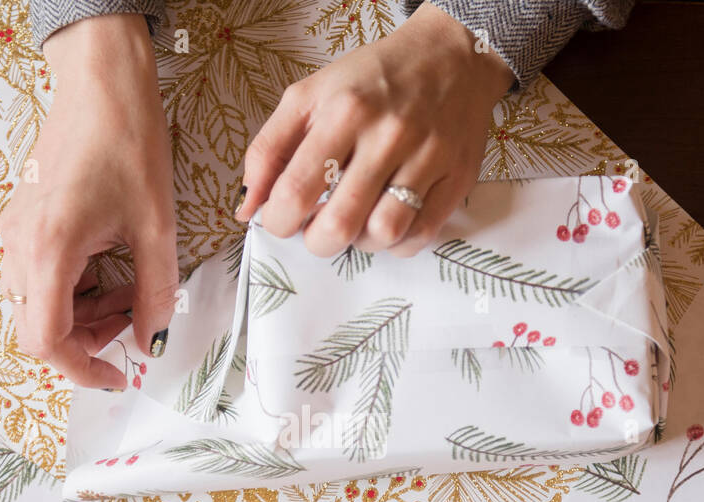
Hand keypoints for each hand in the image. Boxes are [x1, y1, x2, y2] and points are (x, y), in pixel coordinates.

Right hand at [0, 14, 176, 389]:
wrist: (100, 84)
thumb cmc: (127, 143)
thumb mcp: (157, 227)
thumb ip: (155, 294)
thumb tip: (151, 341)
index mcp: (49, 249)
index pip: (44, 341)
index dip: (80, 369)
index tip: (115, 375)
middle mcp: (19, 244)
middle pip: (37, 328)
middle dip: (86, 339)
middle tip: (131, 319)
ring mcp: (14, 231)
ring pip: (36, 305)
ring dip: (80, 314)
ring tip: (127, 291)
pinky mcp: (19, 221)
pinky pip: (35, 277)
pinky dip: (70, 290)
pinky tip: (106, 269)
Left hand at [234, 1, 512, 257]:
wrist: (451, 56)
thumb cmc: (372, 79)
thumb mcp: (309, 96)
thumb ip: (269, 149)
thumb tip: (246, 208)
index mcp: (343, 111)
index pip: (296, 191)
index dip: (279, 221)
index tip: (282, 218)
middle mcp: (389, 134)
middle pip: (339, 225)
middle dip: (316, 241)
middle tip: (317, 228)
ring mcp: (428, 158)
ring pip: (382, 235)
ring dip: (359, 243)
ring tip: (355, 222)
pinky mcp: (457, 178)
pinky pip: (420, 235)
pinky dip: (396, 242)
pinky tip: (386, 221)